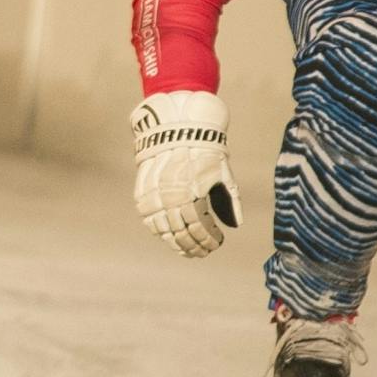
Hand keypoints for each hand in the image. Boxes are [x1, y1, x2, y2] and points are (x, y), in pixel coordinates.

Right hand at [131, 90, 242, 257]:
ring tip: (187, 249)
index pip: (200, 229)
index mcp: (193, 194)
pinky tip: (169, 234)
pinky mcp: (142, 191)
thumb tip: (234, 224)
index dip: (209, 241)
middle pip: (181, 234)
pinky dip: (159, 230)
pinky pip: (149, 219)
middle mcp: (171, 197)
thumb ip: (229, 200)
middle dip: (194, 246)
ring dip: (176, 243)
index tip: (217, 243)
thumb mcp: (223, 172)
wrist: (176, 125)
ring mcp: (154, 195)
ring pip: (163, 231)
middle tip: (203, 251)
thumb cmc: (205, 148)